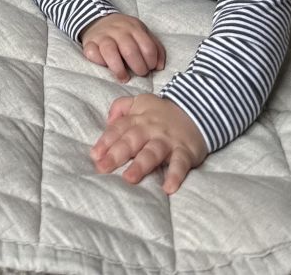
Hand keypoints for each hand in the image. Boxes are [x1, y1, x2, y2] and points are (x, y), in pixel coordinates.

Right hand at [80, 13, 165, 81]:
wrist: (99, 20)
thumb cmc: (125, 33)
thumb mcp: (142, 33)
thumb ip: (154, 48)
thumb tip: (160, 66)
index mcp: (134, 27)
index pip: (147, 46)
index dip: (151, 61)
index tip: (150, 68)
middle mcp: (118, 30)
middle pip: (130, 50)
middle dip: (138, 67)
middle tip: (140, 73)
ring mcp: (102, 36)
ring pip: (110, 51)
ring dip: (119, 68)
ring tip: (124, 77)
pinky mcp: (89, 43)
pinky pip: (92, 53)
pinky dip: (99, 61)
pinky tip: (105, 66)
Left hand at [91, 95, 207, 193]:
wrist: (196, 111)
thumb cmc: (161, 113)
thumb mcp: (140, 102)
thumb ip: (121, 107)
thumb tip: (107, 120)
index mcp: (138, 118)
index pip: (118, 129)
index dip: (105, 141)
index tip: (94, 155)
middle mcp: (151, 129)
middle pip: (131, 140)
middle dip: (116, 154)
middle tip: (102, 168)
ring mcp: (168, 141)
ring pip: (152, 152)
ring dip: (140, 165)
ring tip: (129, 178)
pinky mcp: (185, 151)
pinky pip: (180, 164)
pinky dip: (175, 175)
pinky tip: (168, 188)